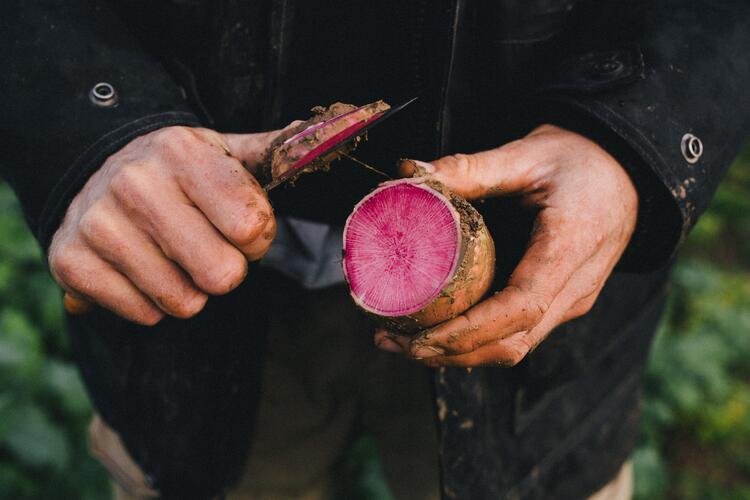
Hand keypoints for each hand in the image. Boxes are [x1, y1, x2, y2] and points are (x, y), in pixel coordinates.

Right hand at [49, 124, 292, 324]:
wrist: (96, 170)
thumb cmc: (179, 170)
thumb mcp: (224, 152)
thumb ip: (277, 152)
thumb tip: (338, 131)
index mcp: (182, 152)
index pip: (253, 229)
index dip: (257, 238)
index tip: (240, 226)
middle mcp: (135, 184)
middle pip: (223, 276)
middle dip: (226, 269)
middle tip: (207, 247)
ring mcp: (98, 224)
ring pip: (184, 302)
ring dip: (190, 289)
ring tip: (172, 255)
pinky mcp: (70, 262)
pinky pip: (144, 315)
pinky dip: (151, 302)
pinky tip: (140, 268)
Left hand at [374, 124, 637, 366]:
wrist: (627, 172)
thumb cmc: (581, 158)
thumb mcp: (528, 153)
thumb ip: (471, 167)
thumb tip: (410, 174)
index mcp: (569, 248)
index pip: (520, 307)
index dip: (468, 331)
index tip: (421, 338)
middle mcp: (575, 287)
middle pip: (512, 342)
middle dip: (450, 353)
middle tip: (393, 343)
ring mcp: (572, 300)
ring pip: (514, 346)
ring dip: (460, 354)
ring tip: (404, 343)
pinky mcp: (562, 302)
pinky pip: (519, 334)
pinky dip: (478, 342)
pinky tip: (440, 332)